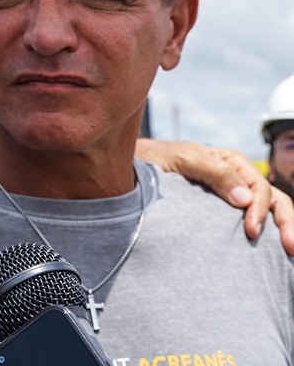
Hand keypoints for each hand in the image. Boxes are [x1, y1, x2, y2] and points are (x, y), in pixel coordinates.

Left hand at [136, 138, 293, 255]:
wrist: (132, 164)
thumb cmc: (153, 159)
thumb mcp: (180, 159)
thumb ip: (211, 171)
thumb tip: (245, 199)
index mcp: (230, 162)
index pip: (258, 187)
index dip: (260, 210)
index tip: (251, 232)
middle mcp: (237, 177)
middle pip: (273, 199)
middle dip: (286, 222)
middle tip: (291, 248)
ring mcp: (232, 193)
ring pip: (270, 209)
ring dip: (284, 227)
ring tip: (290, 251)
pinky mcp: (223, 209)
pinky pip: (253, 218)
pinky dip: (269, 231)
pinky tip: (274, 251)